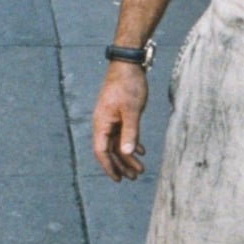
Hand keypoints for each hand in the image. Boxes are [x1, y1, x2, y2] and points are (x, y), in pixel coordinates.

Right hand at [92, 64, 148, 181]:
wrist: (129, 64)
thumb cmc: (129, 85)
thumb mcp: (132, 110)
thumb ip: (130, 132)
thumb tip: (126, 153)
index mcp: (102, 123)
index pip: (101, 151)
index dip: (109, 167)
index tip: (118, 180)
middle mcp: (103, 123)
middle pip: (110, 150)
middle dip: (121, 165)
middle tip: (134, 178)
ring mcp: (111, 118)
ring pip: (118, 143)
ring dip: (128, 156)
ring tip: (140, 169)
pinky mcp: (119, 113)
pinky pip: (123, 133)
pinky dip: (132, 143)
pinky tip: (141, 151)